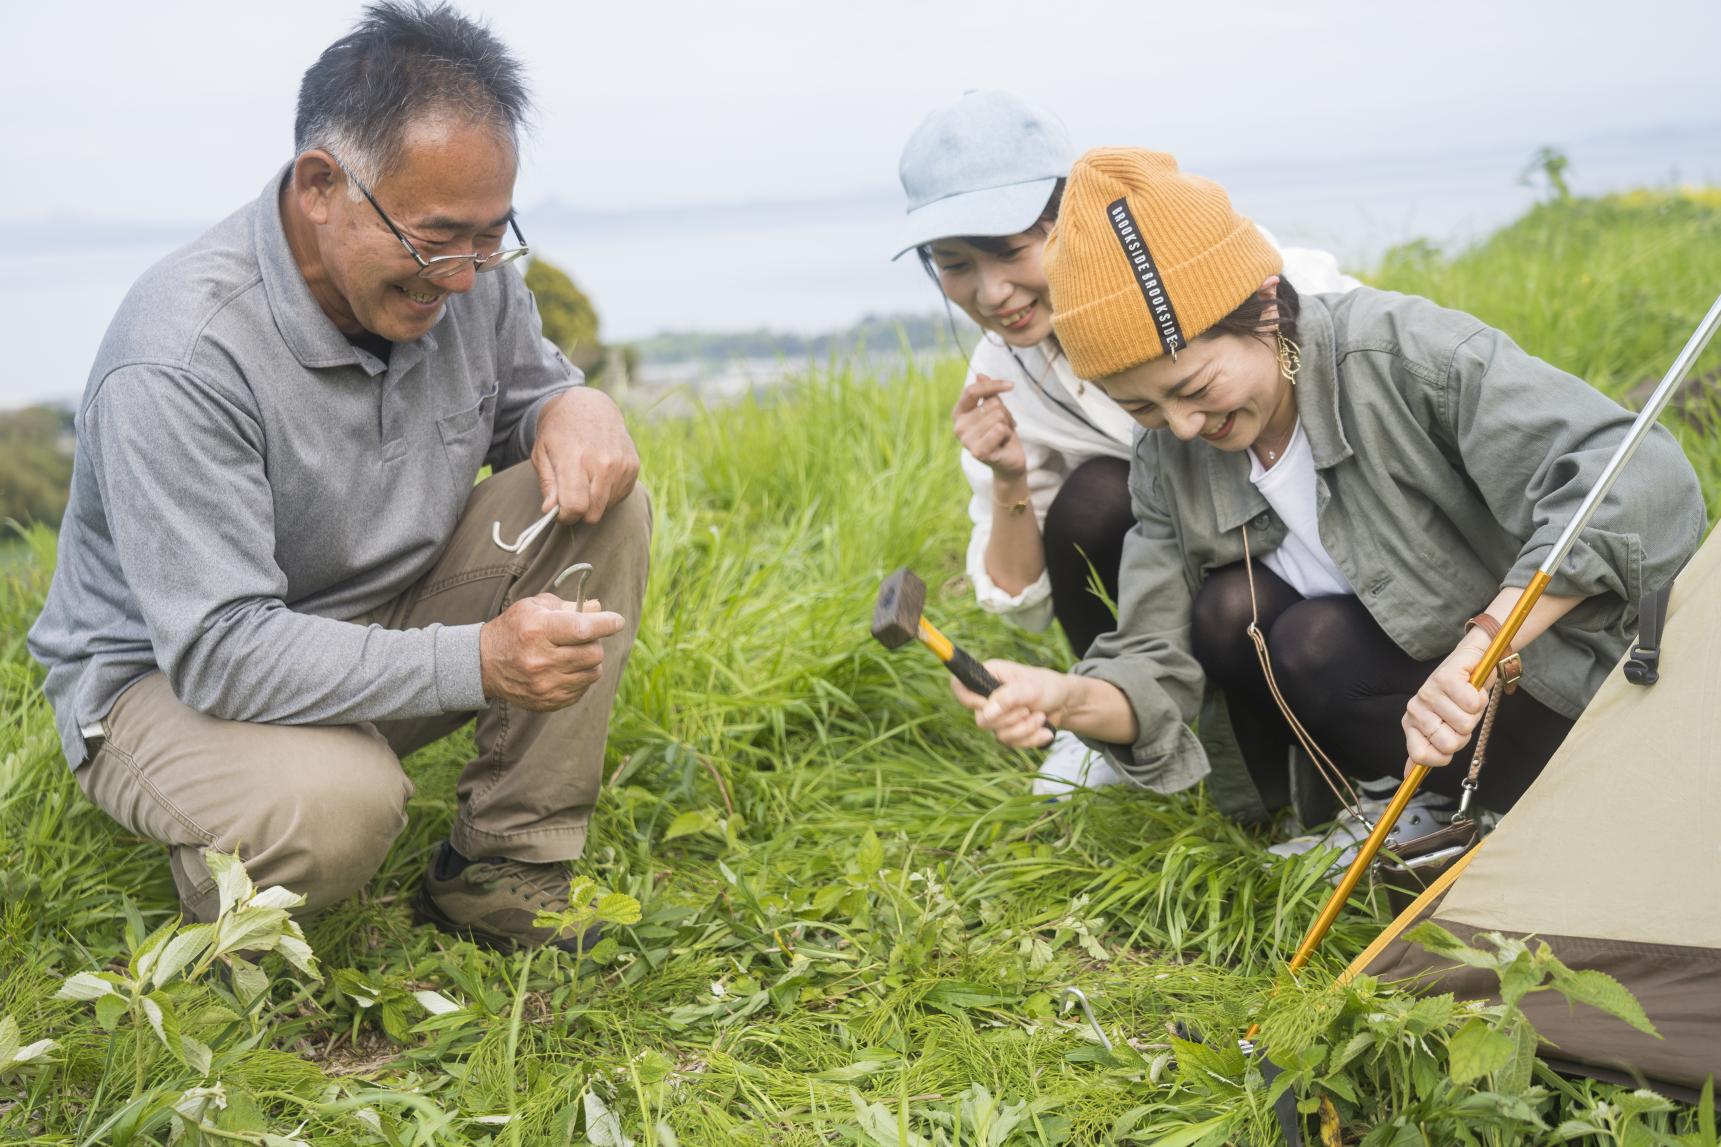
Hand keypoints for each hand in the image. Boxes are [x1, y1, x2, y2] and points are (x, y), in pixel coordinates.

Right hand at [479, 594, 624, 710]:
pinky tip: (564, 668)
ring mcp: (545, 685)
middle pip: (593, 653)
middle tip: (584, 637)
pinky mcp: (548, 702)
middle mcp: (541, 660)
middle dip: (595, 642)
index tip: (616, 621)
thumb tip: (599, 609)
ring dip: (590, 661)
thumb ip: (569, 606)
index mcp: (537, 631)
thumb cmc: (514, 628)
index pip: (584, 629)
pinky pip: (583, 689)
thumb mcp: (535, 606)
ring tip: (573, 653)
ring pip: (593, 672)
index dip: (606, 624)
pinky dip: (580, 677)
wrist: (484, 664)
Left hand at [532, 388, 640, 524]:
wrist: (590, 406)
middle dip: (579, 512)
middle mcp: (603, 464)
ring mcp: (621, 465)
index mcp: (576, 460)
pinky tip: (598, 475)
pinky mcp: (633, 466)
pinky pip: (619, 496)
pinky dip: (607, 493)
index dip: (565, 516)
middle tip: (570, 497)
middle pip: (593, 514)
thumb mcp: (541, 453)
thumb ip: (547, 484)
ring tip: (585, 480)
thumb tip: (550, 510)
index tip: (559, 511)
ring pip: (606, 507)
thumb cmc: (560, 431)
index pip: (575, 507)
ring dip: (594, 502)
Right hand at [949, 659, 1074, 749]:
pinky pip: (1011, 743)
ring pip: (998, 735)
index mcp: (987, 675)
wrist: (1066, 703)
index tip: (990, 704)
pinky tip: (1043, 730)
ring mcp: (997, 716)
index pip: (959, 687)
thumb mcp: (1030, 688)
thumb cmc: (1048, 687)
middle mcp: (987, 696)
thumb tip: (985, 714)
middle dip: (1010, 719)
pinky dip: (1030, 739)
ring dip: (1024, 729)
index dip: (970, 701)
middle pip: (981, 720)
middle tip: (1028, 709)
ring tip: (1040, 717)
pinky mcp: (1007, 731)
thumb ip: (1007, 698)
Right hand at [952, 374, 1026, 481]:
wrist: (1008, 462)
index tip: (1011, 385)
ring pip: (998, 416)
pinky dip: (1007, 435)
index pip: (972, 391)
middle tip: (1004, 427)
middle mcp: (958, 427)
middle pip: (991, 404)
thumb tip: (979, 375)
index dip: (993, 385)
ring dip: (1007, 425)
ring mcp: (966, 441)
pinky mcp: (977, 452)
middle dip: (1005, 413)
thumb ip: (987, 394)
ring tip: (1002, 436)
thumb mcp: (996, 410)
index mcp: (959, 414)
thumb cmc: (1001, 434)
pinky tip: (1002, 444)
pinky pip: (999, 429)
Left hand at [1402, 628, 1491, 769]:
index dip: (1444, 755)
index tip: (1451, 738)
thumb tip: (1408, 776)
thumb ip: (1426, 750)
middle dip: (1465, 732)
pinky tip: (1472, 687)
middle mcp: (1415, 709)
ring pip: (1465, 724)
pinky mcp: (1445, 677)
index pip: (1422, 757)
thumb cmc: (1456, 699)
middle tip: (1462, 714)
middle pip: (1450, 744)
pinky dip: (1480, 697)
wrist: (1472, 661)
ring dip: (1475, 713)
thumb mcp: (1441, 727)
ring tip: (1467, 699)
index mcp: (1411, 724)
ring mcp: (1428, 692)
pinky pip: (1472, 704)